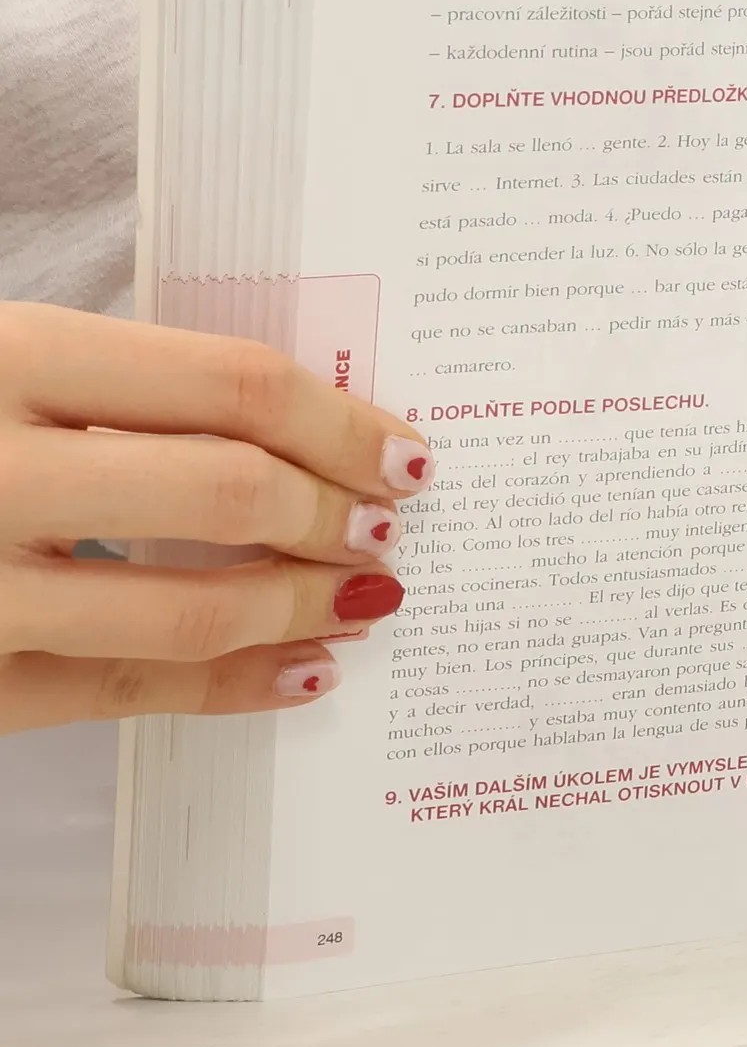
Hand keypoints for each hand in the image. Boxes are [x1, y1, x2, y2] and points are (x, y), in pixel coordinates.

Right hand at [0, 302, 431, 732]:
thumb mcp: (5, 362)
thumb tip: (309, 425)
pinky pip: (125, 692)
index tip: (407, 451)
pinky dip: (236, 686)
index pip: (230, 384)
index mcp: (6, 354)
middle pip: (229, 490)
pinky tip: (302, 673)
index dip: (343, 423)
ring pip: (189, 606)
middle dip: (335, 514)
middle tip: (388, 526)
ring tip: (359, 597)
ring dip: (303, 606)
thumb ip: (124, 385)